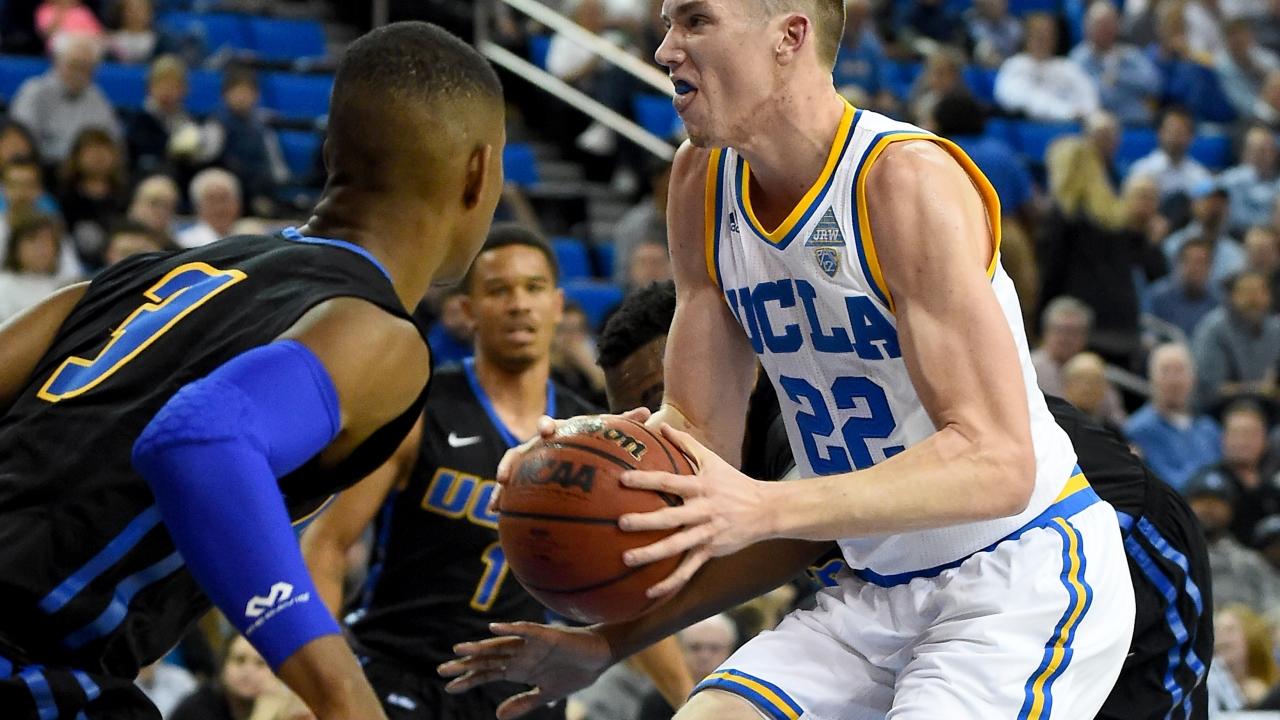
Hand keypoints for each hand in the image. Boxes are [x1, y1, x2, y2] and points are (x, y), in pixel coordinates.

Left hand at [438, 622, 612, 719]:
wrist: (599, 658)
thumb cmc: (573, 672)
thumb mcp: (545, 694)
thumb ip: (522, 703)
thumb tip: (498, 715)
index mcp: (519, 668)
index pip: (488, 674)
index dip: (469, 680)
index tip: (448, 688)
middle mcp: (521, 654)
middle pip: (488, 659)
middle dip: (465, 665)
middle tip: (441, 670)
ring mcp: (531, 644)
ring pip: (500, 645)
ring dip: (480, 647)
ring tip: (459, 650)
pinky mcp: (546, 635)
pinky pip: (525, 631)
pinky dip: (510, 629)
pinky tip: (494, 629)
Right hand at [491, 409, 652, 510]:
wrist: (578, 449)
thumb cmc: (594, 439)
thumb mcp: (608, 432)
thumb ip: (624, 424)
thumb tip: (648, 411)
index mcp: (558, 432)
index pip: (549, 425)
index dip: (546, 426)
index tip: (546, 430)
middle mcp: (539, 446)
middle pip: (521, 450)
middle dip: (513, 461)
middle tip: (506, 476)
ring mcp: (529, 462)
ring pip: (510, 471)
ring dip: (502, 487)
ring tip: (495, 503)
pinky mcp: (524, 479)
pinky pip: (512, 491)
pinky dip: (502, 501)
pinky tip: (496, 516)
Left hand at [618, 424, 773, 597]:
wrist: (765, 510)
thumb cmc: (733, 482)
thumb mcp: (712, 459)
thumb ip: (685, 443)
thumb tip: (661, 425)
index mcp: (700, 487)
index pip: (669, 482)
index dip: (647, 480)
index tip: (623, 479)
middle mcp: (703, 510)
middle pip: (671, 517)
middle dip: (645, 521)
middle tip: (620, 523)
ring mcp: (707, 533)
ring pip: (677, 546)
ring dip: (651, 553)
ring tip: (627, 559)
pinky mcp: (711, 551)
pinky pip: (688, 570)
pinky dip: (670, 583)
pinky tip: (650, 592)